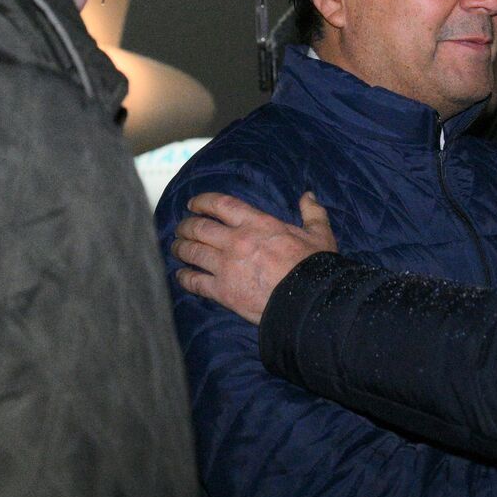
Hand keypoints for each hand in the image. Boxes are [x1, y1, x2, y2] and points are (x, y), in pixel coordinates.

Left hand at [172, 191, 336, 323]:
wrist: (308, 301)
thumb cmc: (314, 266)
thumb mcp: (319, 234)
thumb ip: (313, 212)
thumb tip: (308, 195)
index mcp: (257, 223)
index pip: (221, 204)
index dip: (202, 202)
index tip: (193, 204)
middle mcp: (236, 241)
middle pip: (199, 228)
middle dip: (186, 226)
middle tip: (182, 228)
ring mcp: (226, 266)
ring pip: (192, 252)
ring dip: (180, 248)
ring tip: (177, 248)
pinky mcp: (222, 291)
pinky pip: (194, 281)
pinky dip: (184, 277)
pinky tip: (181, 275)